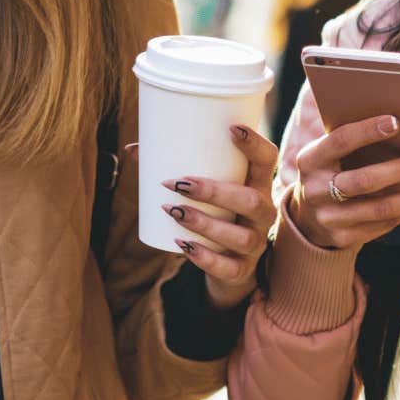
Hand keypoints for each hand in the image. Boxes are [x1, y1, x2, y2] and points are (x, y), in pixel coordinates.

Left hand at [151, 125, 281, 310]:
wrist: (230, 265)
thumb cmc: (214, 213)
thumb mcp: (205, 192)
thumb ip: (175, 168)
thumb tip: (133, 149)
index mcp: (257, 185)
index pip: (267, 160)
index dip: (254, 144)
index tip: (231, 129)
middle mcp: (263, 213)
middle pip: (250, 201)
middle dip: (213, 191)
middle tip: (177, 183)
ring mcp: (255, 244)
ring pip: (239, 236)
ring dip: (204, 223)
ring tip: (173, 212)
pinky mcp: (242, 270)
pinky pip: (228, 267)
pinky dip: (205, 258)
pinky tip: (182, 245)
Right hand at [290, 114, 399, 250]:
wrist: (307, 218)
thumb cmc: (331, 171)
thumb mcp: (330, 154)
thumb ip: (353, 141)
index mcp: (310, 160)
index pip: (340, 142)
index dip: (367, 131)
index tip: (396, 122)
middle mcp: (315, 191)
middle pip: (365, 181)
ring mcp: (328, 218)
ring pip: (380, 209)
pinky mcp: (342, 237)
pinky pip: (382, 225)